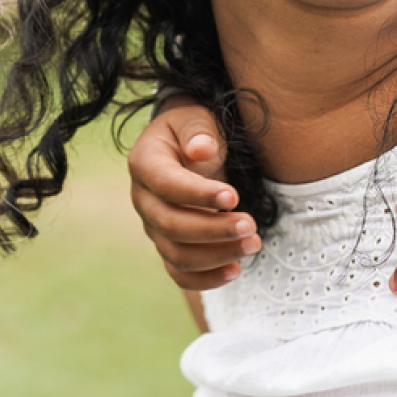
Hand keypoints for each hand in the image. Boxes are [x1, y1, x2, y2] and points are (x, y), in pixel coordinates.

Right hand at [128, 96, 259, 289]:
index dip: (198, 194)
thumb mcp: (195, 117)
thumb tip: (201, 150)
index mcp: (144, 163)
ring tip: (253, 244)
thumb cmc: (194, 129)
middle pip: (170, 225)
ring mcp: (153, 226)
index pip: (166, 185)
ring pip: (176, 254)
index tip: (234, 196)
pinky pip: (180, 272)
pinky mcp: (169, 244)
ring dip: (216, 255)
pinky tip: (236, 270)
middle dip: (213, 230)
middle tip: (251, 226)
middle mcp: (143, 199)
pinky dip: (206, 278)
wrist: (188, 145)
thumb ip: (198, 130)